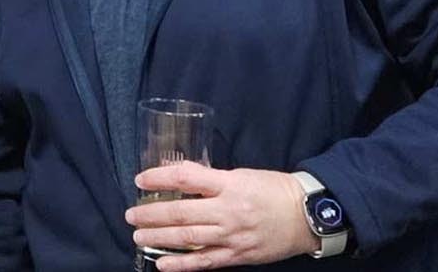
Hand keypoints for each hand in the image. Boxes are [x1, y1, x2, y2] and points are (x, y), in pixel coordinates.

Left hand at [125, 163, 318, 269]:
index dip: (158, 179)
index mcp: (229, 185)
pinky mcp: (238, 255)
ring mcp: (233, 236)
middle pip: (181, 212)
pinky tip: (163, 264)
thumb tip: (176, 178)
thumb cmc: (272, 190)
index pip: (185, 179)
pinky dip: (182, 264)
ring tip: (138, 236)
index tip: (139, 180)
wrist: (307, 215)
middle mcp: (229, 211)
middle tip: (131, 215)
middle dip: (150, 214)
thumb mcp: (240, 174)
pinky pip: (205, 261)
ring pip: (188, 237)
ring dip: (159, 237)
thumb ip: (210, 178)